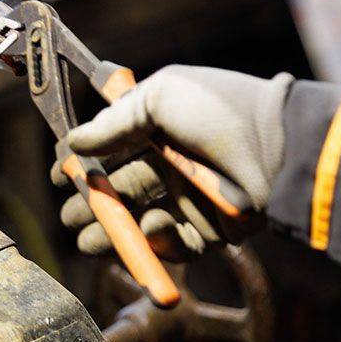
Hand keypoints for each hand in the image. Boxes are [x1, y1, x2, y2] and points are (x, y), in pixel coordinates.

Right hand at [54, 66, 293, 259]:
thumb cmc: (220, 112)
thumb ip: (114, 121)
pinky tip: (157, 225)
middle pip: (116, 192)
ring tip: (88, 242)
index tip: (61, 176)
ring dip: (111, 234)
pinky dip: (161, 240)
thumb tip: (74, 141)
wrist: (279, 148)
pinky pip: (173, 244)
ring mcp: (185, 199)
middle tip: (70, 219)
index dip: (81, 165)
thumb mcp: (161, 98)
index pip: (106, 150)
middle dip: (89, 207)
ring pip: (137, 224)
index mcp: (154, 131)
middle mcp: (166, 165)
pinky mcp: (205, 230)